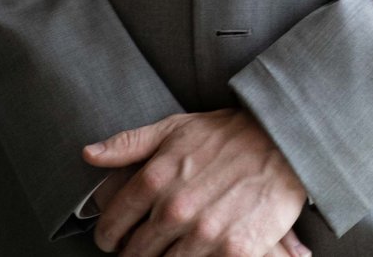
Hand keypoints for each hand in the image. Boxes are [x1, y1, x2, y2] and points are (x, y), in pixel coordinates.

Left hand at [81, 109, 309, 256]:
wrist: (283, 141)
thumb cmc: (227, 134)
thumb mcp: (174, 128)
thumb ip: (128, 143)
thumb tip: (88, 154)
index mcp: (156, 178)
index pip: (113, 222)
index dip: (108, 236)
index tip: (112, 240)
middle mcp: (175, 208)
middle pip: (136, 252)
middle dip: (133, 254)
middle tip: (139, 251)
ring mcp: (205, 233)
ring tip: (167, 252)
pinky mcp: (234, 251)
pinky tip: (196, 255)